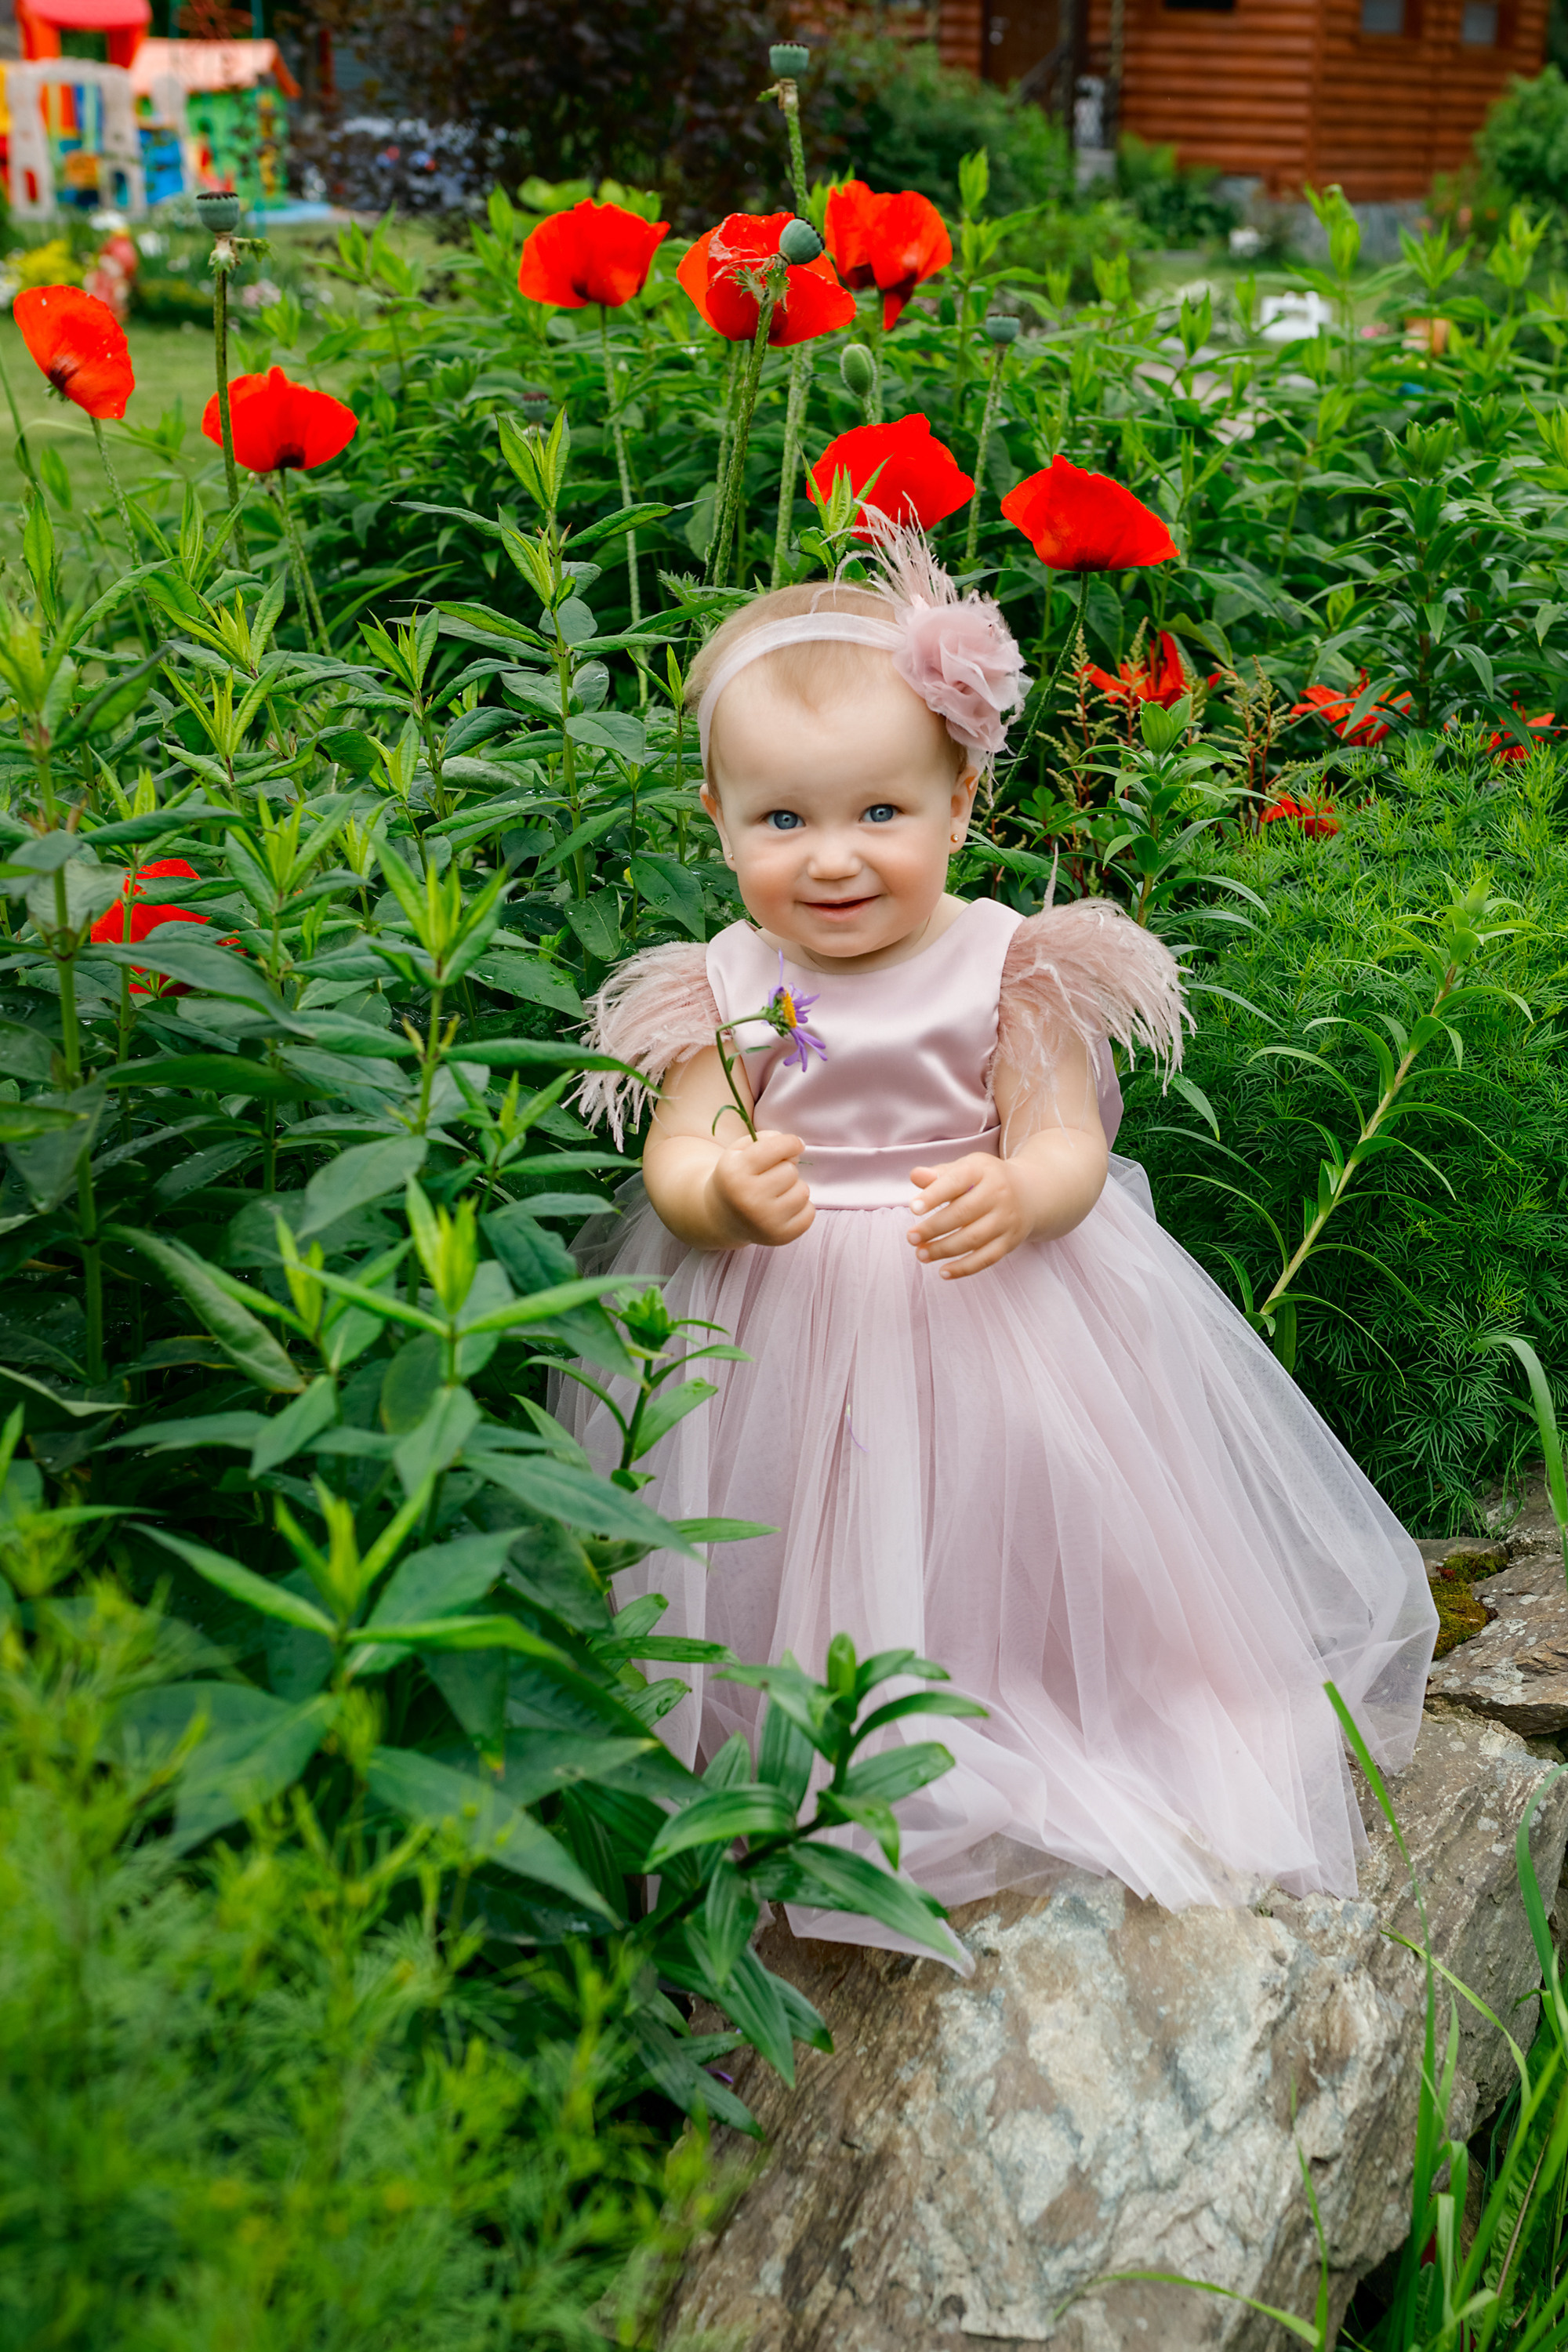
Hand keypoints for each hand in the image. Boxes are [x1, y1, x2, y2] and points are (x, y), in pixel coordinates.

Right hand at [705, 1128, 813, 1248]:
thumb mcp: (739, 1151)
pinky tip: (783, 1208)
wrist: (721, 1217)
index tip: (794, 1145)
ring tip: (777, 1193)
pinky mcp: (779, 1236)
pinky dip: (802, 1208)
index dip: (790, 1142)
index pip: (776, 1147)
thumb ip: (766, 1139)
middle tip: (771, 1177)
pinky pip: (810, 1213)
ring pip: (803, 1191)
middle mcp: (748, 1198)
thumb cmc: (737, 1177)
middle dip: (785, 1169)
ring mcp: (764, 1221)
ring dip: (794, 1188)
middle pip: (790, 1170)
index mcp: (735, 1173)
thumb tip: (796, 1146)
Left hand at [907, 1152, 1035, 1279]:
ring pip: (973, 1239)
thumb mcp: (966, 1168)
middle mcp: (998, 1194)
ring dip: (944, 1250)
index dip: (934, 1195)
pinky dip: (964, 1268)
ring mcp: (1006, 1219)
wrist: (1030, 1193)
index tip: (913, 1208)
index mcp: (982, 1170)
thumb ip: (939, 1174)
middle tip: (911, 1237)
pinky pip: (987, 1258)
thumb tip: (915, 1176)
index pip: (957, 1181)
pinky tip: (943, 1272)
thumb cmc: (986, 1180)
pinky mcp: (1010, 1241)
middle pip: (963, 1214)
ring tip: (920, 1254)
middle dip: (934, 1228)